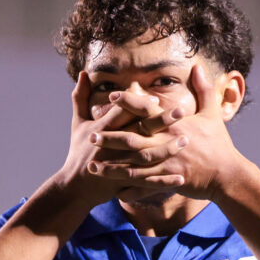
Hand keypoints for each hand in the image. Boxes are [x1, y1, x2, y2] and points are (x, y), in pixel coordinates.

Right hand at [56, 73, 184, 208]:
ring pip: (145, 157)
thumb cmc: (78, 152)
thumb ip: (81, 96)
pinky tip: (181, 179)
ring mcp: (118, 167)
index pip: (120, 113)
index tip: (155, 99)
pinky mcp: (124, 185)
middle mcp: (110, 147)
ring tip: (185, 141)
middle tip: (180, 111)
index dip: (136, 106)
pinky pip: (147, 183)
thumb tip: (83, 72)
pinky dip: (163, 182)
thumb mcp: (78, 123)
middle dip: (160, 121)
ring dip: (166, 150)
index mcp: (101, 130)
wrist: (74, 187)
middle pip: (137, 132)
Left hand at [87, 64, 247, 201]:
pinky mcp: (169, 180)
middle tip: (91, 135)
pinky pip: (144, 185)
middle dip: (111, 137)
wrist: (228, 175)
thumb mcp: (212, 114)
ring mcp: (167, 163)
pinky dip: (128, 188)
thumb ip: (203, 89)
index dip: (129, 102)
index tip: (112, 96)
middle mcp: (167, 143)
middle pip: (133, 138)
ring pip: (133, 165)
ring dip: (112, 165)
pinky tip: (112, 191)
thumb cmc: (219, 144)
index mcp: (175, 125)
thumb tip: (197, 67)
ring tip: (93, 165)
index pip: (148, 110)